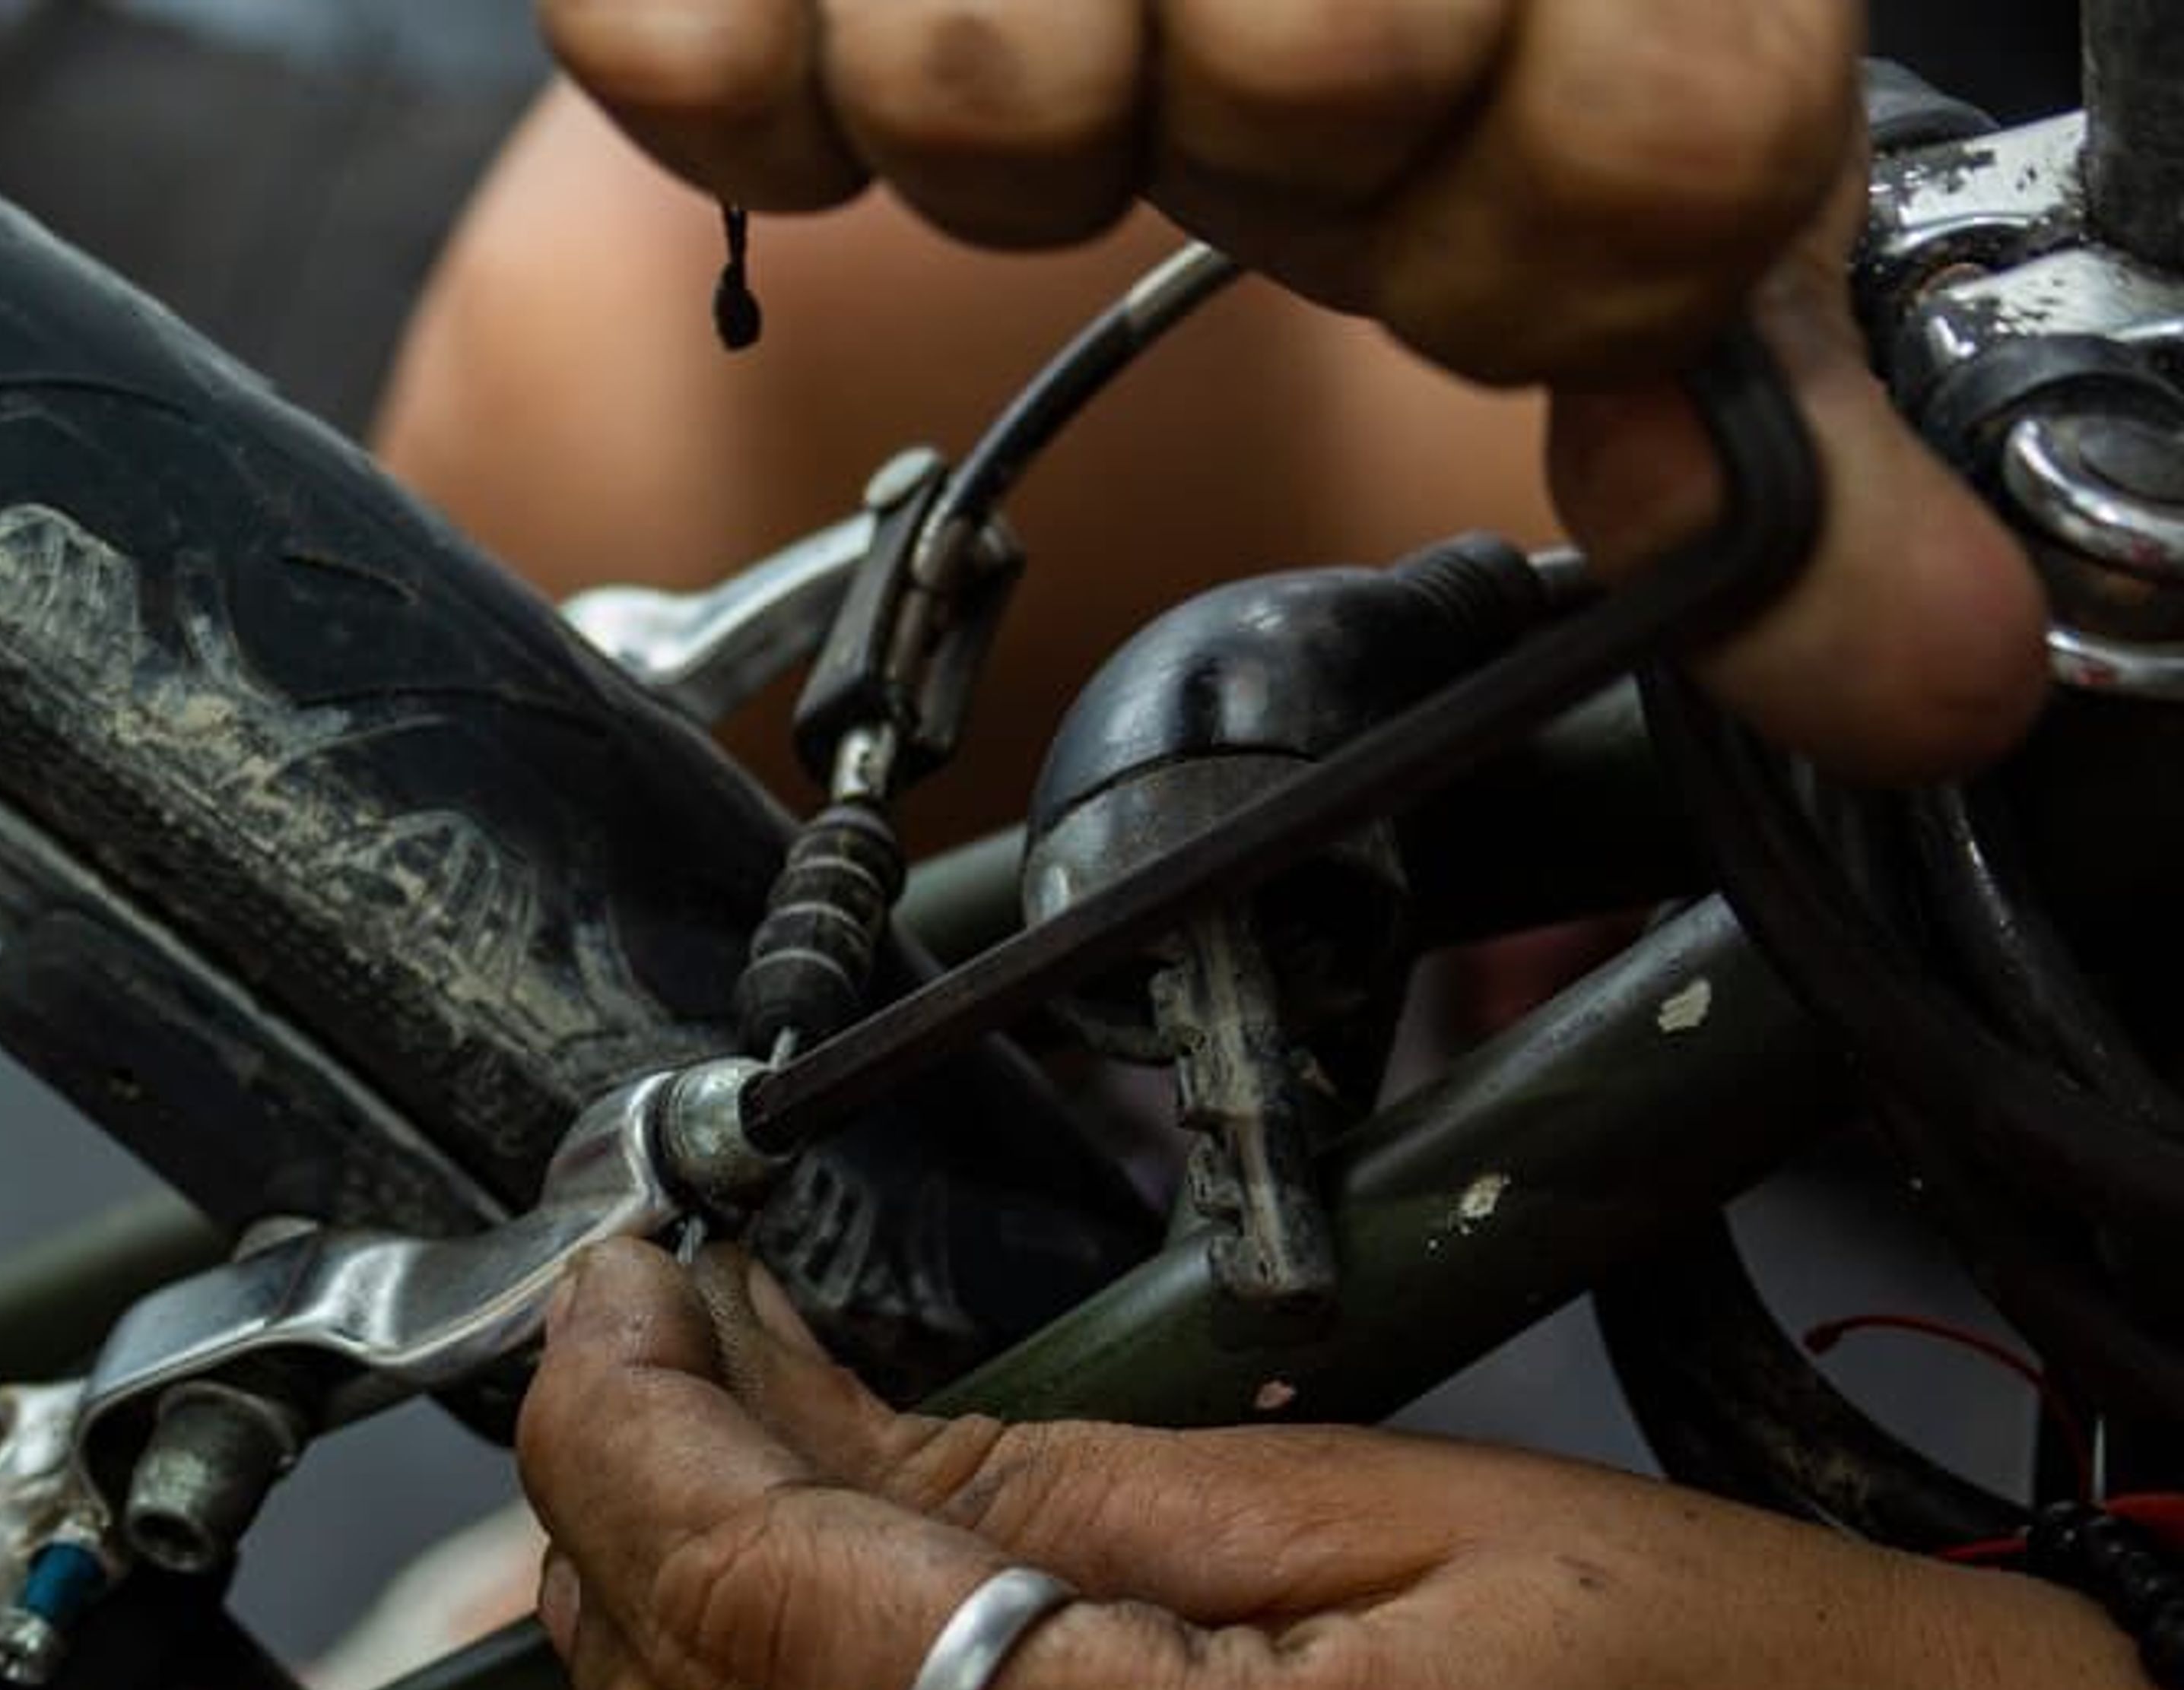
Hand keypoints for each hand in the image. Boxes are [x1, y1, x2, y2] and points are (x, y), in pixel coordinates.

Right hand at [535, 0, 2048, 780]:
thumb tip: (1920, 686)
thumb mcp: (1616, 144)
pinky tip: (845, 0)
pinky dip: (750, 95)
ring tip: (1069, 18)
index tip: (1478, 211)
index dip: (1548, 257)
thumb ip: (1754, 416)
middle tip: (1248, 68)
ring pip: (988, 97)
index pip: (1641, 156)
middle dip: (1267, 154)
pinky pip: (704, 73)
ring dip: (1020, 121)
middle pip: (1310, 80)